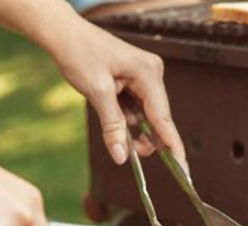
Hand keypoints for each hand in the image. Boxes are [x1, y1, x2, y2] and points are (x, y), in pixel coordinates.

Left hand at [53, 18, 187, 170]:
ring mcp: (144, 76)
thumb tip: (122, 157)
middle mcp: (151, 73)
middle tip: (129, 152)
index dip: (173, 146)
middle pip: (157, 118)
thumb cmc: (79, 54)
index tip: (183, 169)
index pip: (164, 118)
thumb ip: (112, 126)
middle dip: (144, 137)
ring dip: (130, 125)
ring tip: (111, 120)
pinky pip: (136, 107)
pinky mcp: (134, 79)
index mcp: (148, 73)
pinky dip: (124, 116)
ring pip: (145, 115)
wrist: (64, 34)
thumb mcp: (96, 92)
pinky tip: (111, 110)